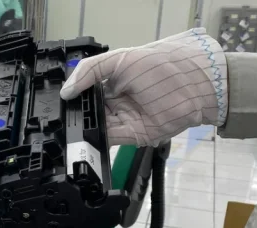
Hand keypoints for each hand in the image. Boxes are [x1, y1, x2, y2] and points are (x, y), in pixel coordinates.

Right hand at [60, 28, 226, 146]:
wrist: (194, 85)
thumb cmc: (162, 66)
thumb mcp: (120, 59)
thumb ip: (90, 70)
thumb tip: (67, 91)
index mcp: (112, 81)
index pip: (86, 91)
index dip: (73, 95)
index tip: (61, 100)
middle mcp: (117, 101)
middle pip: (89, 111)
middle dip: (77, 114)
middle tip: (64, 115)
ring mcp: (124, 119)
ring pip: (96, 127)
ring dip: (84, 128)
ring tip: (71, 126)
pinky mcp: (132, 135)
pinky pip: (109, 139)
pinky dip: (96, 140)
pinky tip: (85, 136)